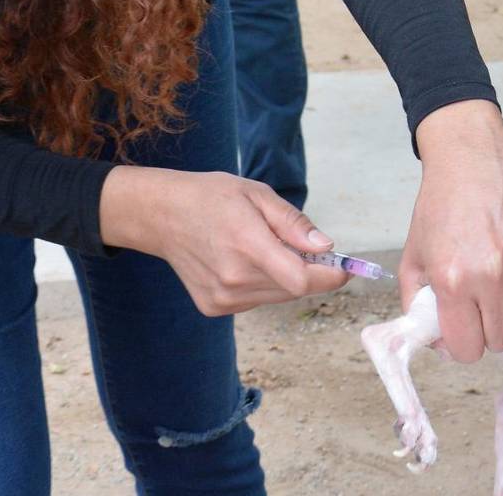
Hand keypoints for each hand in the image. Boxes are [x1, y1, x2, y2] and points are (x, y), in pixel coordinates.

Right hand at [100, 166, 349, 315]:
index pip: (302, 280)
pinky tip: (245, 262)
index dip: (330, 276)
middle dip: (312, 273)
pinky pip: (257, 301)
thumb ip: (294, 224)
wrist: (160, 215)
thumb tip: (326, 247)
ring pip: (278, 297)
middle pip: (295, 290)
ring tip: (267, 249)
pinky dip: (264, 285)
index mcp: (247, 245)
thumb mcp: (257, 195)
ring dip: (286, 278)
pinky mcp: (214, 307)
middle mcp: (233, 279)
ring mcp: (222, 298)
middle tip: (307, 249)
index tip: (343, 266)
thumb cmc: (211, 197)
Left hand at [399, 100, 502, 362]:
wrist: (470, 155)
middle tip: (477, 307)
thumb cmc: (438, 204)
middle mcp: (492, 275)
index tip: (460, 330)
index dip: (462, 345)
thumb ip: (418, 304)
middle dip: (486, 330)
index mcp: (453, 280)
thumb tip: (435, 341)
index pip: (468, 350)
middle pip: (501, 340)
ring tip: (494, 281)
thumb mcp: (412, 256)